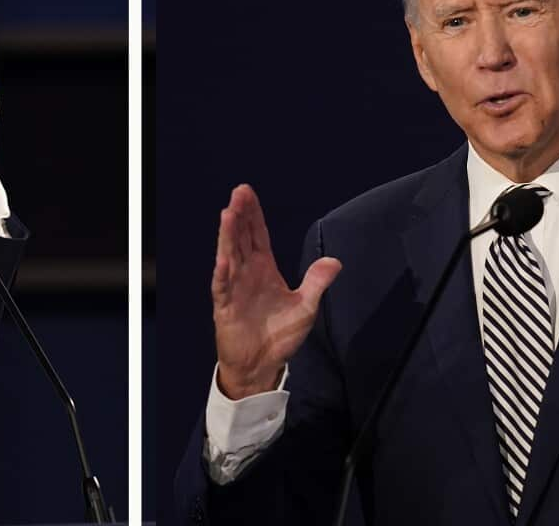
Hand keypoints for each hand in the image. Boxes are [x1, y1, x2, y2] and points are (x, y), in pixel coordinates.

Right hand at [212, 184, 341, 398]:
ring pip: (229, 256)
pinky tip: (223, 260)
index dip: (253, 214)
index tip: (247, 192)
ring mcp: (234, 289)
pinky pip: (223, 288)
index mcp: (264, 269)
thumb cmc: (279, 335)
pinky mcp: (225, 308)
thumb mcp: (305, 307)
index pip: (257, 235)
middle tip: (238, 193)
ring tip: (228, 214)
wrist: (262, 365)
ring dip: (228, 236)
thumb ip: (317, 282)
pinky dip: (223, 274)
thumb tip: (335, 261)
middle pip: (241, 238)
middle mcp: (247, 273)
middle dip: (240, 216)